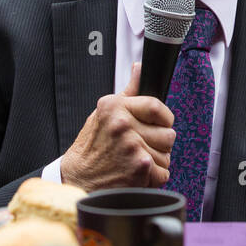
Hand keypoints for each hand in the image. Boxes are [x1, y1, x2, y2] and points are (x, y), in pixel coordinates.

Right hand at [60, 62, 174, 191]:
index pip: (156, 106)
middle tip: (141, 147)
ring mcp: (132, 147)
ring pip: (167, 155)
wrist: (78, 178)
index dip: (164, 118)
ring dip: (156, 161)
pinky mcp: (139, 168)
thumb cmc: (92, 146)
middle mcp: (123, 126)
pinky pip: (163, 173)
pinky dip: (153, 178)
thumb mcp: (104, 113)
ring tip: (135, 161)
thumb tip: (140, 67)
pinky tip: (136, 174)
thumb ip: (128, 92)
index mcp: (115, 108)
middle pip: (168, 133)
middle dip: (159, 143)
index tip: (160, 124)